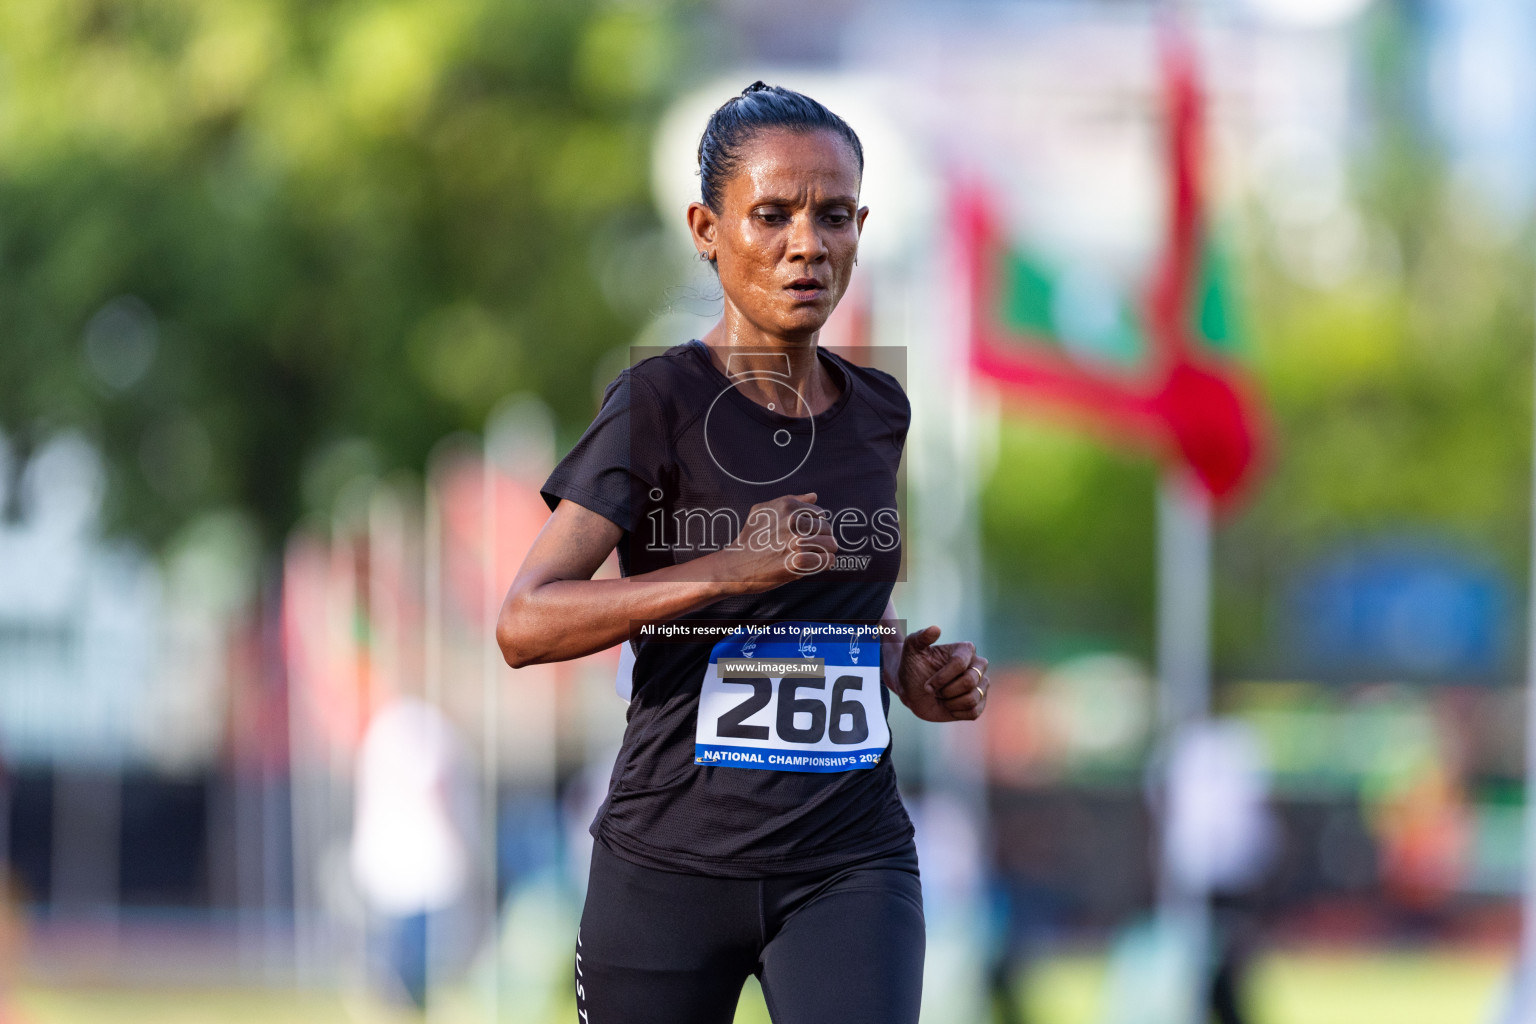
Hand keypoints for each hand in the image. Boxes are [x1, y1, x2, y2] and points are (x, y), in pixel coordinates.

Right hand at [716, 492, 837, 592]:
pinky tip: (815, 564)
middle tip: (810, 547)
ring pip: (830, 544)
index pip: (819, 514)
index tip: (806, 534)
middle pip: (827, 529)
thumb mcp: (764, 510)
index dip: (814, 525)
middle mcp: (793, 521)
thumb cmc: (750, 539)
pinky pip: (827, 560)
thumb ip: (792, 501)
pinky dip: (825, 564)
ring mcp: (797, 541)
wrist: (736, 565)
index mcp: (787, 505)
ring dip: (825, 551)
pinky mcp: (799, 562)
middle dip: (822, 538)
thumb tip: (814, 496)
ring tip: (814, 556)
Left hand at [892, 625, 988, 722]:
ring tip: (941, 696)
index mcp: (965, 650)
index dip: (942, 678)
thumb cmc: (913, 666)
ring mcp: (980, 685)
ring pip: (972, 698)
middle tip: (934, 690)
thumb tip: (935, 629)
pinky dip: (956, 711)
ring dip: (950, 702)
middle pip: (969, 681)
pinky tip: (947, 705)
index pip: (960, 664)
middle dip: (946, 690)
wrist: (911, 689)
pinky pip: (974, 712)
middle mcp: (977, 666)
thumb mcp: (911, 649)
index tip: (927, 684)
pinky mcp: (979, 703)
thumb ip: (921, 637)